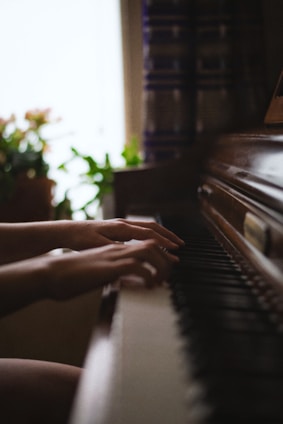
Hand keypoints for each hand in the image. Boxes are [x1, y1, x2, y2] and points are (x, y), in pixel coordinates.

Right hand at [45, 239, 178, 299]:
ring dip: (161, 264)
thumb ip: (113, 273)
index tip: (171, 260)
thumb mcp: (97, 272)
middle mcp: (116, 247)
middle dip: (166, 255)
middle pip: (151, 242)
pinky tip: (150, 286)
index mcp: (114, 248)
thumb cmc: (72, 275)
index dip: (160, 248)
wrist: (52, 274)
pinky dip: (149, 275)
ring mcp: (113, 255)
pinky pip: (137, 266)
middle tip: (173, 270)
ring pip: (148, 250)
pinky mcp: (109, 267)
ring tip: (163, 280)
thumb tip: (124, 282)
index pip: (143, 241)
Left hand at [69, 218, 183, 250]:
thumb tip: (135, 252)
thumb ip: (117, 248)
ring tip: (172, 242)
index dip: (163, 242)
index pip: (148, 233)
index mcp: (121, 228)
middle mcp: (124, 224)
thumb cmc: (81, 240)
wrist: (68, 231)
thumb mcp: (97, 246)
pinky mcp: (118, 228)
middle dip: (168, 235)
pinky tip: (154, 242)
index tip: (175, 250)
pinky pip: (141, 229)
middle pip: (152, 227)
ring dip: (162, 234)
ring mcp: (122, 225)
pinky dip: (153, 235)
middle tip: (181, 245)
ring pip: (147, 226)